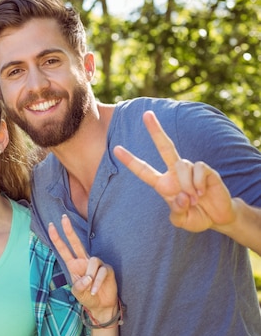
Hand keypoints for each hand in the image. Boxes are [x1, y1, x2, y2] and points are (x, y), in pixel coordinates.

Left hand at [48, 215, 117, 320]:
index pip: (64, 249)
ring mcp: (96, 264)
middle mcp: (83, 261)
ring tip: (90, 287)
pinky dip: (98, 282)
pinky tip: (95, 290)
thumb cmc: (87, 296)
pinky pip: (102, 271)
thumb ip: (79, 286)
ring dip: (90, 275)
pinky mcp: (107, 269)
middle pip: (76, 243)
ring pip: (92, 260)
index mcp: (73, 265)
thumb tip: (88, 278)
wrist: (101, 306)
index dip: (57, 238)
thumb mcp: (78, 293)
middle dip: (69, 230)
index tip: (51, 226)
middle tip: (63, 218)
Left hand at [113, 110, 235, 232]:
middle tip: (146, 114)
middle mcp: (174, 173)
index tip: (115, 149)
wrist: (218, 217)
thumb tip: (180, 196)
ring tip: (194, 199)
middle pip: (164, 147)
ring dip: (187, 185)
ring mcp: (190, 170)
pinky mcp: (206, 170)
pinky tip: (202, 192)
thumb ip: (177, 213)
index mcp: (163, 185)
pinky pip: (198, 169)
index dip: (130, 160)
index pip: (143, 170)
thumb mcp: (182, 221)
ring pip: (182, 165)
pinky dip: (198, 183)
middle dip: (156, 130)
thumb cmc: (196, 217)